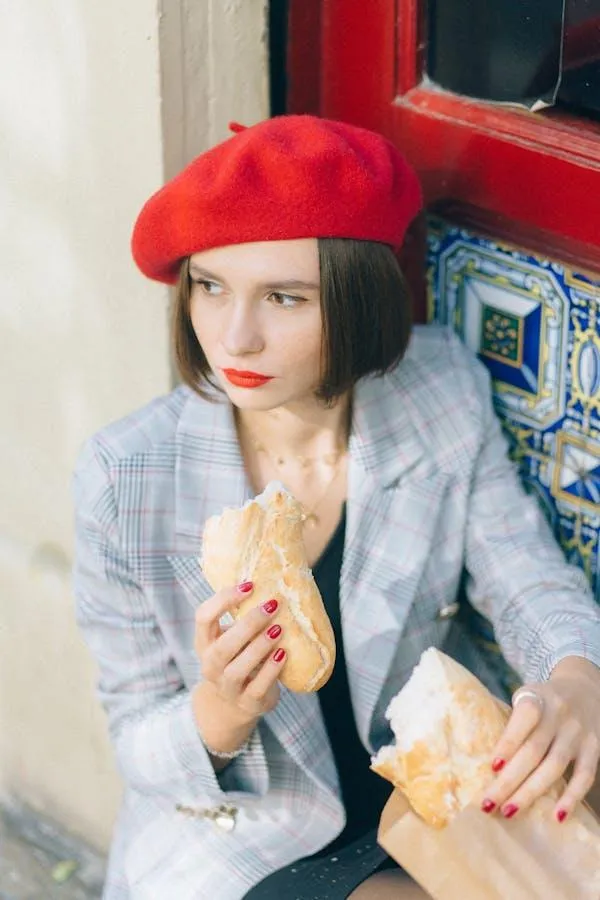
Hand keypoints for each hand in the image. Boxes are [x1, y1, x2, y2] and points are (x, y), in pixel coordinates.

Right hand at [194, 581, 285, 723]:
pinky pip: (258, 687)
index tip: (250, 584)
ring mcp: (227, 687)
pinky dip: (271, 670)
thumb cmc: (237, 658)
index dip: (224, 599)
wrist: (235, 704)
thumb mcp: (232, 637)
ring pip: (237, 669)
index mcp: (204, 642)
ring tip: (279, 628)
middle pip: (222, 647)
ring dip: (259, 646)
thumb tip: (271, 579)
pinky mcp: (248, 703)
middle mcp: (210, 666)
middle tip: (272, 605)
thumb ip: (241, 616)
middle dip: (248, 624)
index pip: (203, 617)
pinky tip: (283, 653)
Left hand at [480, 657, 599, 822]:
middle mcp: (558, 714)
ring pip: (555, 766)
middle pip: (533, 750)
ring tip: (509, 811)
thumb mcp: (526, 698)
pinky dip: (572, 797)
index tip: (492, 767)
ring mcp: (578, 732)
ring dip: (531, 792)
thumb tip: (489, 765)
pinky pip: (585, 775)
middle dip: (509, 780)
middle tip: (488, 803)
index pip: (524, 719)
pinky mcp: (595, 747)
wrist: (585, 688)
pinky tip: (558, 817)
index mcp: (537, 698)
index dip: (508, 743)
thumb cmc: (542, 700)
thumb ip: (513, 723)